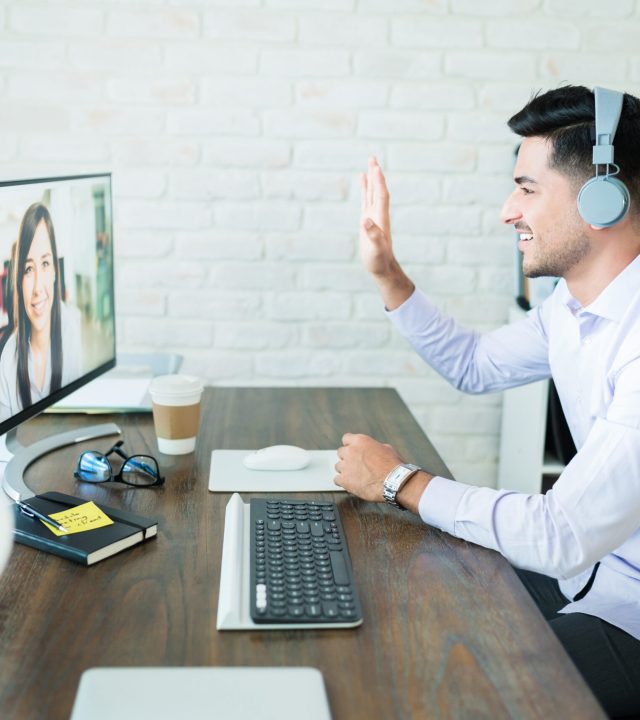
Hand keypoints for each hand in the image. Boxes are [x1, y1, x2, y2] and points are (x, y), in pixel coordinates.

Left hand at [334, 432, 404, 502]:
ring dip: (345, 470)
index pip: (346, 438)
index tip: (353, 451)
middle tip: (356, 465)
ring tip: (356, 476)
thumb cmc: (393, 466)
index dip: (350, 445)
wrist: (394, 482)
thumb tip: (372, 450)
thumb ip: (374, 447)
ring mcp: (346, 466)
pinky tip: (351, 484)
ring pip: (338, 466)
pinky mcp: (344, 480)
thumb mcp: (387, 449)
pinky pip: (336, 480)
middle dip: (347, 458)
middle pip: (341, 452)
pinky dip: (343, 482)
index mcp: (360, 441)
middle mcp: (350, 451)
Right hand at [359, 156, 392, 277]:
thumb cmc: (379, 260)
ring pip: (372, 192)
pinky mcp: (367, 220)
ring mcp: (373, 216)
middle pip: (378, 190)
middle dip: (375, 174)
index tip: (375, 167)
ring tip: (370, 162)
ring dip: (371, 178)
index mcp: (381, 218)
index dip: (378, 182)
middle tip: (372, 157)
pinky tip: (363, 180)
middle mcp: (378, 214)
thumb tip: (365, 221)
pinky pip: (366, 200)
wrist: (382, 268)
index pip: (381, 195)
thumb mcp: (376, 249)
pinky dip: (365, 189)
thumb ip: (372, 235)